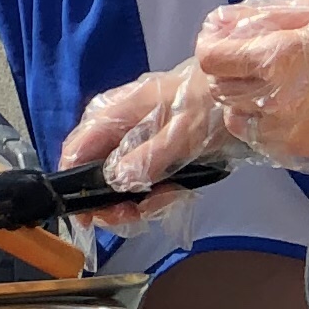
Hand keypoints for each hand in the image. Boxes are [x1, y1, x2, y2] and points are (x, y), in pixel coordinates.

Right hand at [59, 61, 226, 205]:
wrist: (234, 92)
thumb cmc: (206, 106)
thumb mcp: (179, 134)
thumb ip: (146, 158)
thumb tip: (114, 182)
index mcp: (112, 113)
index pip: (74, 152)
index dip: (74, 187)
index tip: (90, 217)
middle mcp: (112, 126)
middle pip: (90, 171)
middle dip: (109, 201)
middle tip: (133, 216)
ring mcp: (130, 139)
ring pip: (115, 180)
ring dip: (136, 200)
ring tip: (165, 200)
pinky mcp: (147, 150)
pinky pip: (138, 179)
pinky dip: (154, 191)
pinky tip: (174, 192)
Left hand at [190, 0, 308, 160]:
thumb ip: (257, 16)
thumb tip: (216, 25)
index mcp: (277, 57)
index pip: (210, 58)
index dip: (214, 47)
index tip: (225, 43)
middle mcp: (274, 98)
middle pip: (219, 88)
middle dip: (230, 72)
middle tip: (255, 61)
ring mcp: (285, 129)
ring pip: (235, 115)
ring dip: (244, 99)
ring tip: (273, 84)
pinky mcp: (297, 149)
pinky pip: (257, 136)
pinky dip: (261, 121)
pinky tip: (285, 106)